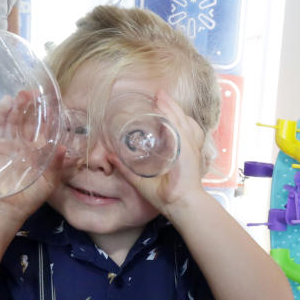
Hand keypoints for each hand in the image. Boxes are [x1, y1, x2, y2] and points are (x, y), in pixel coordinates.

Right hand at [0, 91, 64, 228]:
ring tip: (23, 94)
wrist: (4, 208)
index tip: (54, 105)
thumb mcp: (48, 182)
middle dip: (32, 107)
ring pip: (13, 120)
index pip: (45, 131)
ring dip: (18, 106)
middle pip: (28, 122)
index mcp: (39, 152)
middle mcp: (24, 145)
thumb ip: (57, 166)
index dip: (49, 118)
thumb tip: (64, 150)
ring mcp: (8, 143)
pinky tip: (6, 102)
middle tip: (37, 94)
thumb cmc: (29, 197)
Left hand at [111, 90, 208, 218]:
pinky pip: (180, 127)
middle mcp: (187, 148)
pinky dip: (172, 115)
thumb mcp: (141, 178)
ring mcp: (188, 148)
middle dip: (171, 106)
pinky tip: (164, 105)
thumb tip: (110, 155)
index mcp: (179, 153)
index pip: (177, 129)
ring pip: (180, 120)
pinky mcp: (187, 149)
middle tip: (159, 95)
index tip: (159, 105)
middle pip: (181, 121)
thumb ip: (127, 167)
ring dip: (170, 107)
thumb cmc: (166, 195)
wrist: (180, 204)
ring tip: (160, 96)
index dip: (170, 116)